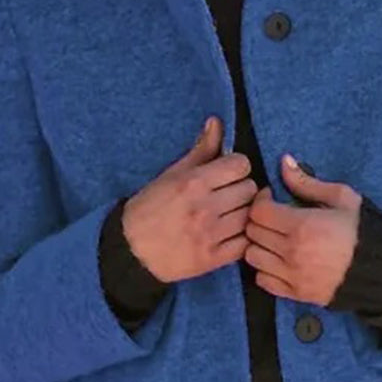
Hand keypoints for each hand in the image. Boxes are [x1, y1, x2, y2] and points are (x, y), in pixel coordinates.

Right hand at [122, 117, 257, 282]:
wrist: (131, 250)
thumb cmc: (150, 208)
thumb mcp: (171, 175)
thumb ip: (200, 150)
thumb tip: (217, 123)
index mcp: (193, 183)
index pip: (241, 165)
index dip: (236, 167)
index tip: (228, 174)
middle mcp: (204, 208)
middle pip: (250, 189)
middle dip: (241, 190)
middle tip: (229, 196)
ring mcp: (210, 235)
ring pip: (250, 216)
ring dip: (244, 214)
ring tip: (230, 215)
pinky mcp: (212, 259)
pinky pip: (245, 243)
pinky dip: (242, 238)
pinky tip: (230, 235)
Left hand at [243, 155, 361, 306]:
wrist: (381, 271)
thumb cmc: (363, 231)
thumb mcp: (342, 198)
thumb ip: (307, 182)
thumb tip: (284, 162)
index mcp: (302, 226)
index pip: (259, 211)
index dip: (261, 201)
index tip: (273, 199)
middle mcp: (292, 252)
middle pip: (252, 233)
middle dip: (259, 220)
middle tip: (274, 218)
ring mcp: (292, 275)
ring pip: (252, 257)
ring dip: (259, 246)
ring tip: (275, 240)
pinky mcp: (295, 293)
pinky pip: (263, 281)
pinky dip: (265, 270)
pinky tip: (279, 261)